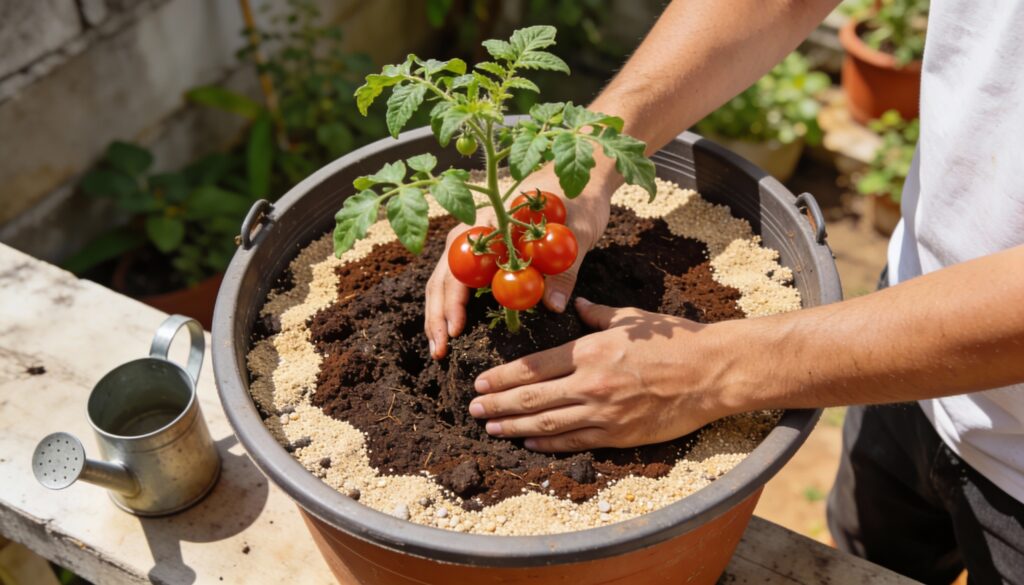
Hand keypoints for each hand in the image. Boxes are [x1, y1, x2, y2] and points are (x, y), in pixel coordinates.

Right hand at [424, 169, 612, 358]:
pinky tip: (452, 327)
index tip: (457, 329)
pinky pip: (462, 279)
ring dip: (440, 312)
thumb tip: (553, 307)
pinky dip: (453, 303)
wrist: (583, 175)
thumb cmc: (580, 198)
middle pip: (446, 274)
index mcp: (493, 220)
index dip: (455, 298)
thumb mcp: (578, 232)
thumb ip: (564, 269)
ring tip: (438, 347)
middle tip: (439, 350)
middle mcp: (477, 229)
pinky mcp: (489, 250)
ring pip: (447, 278)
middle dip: (438, 313)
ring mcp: (479, 239)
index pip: (462, 263)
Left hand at [466, 298, 735, 451]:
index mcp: (590, 349)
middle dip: (498, 404)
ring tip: (489, 427)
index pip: (534, 365)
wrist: (713, 372)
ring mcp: (604, 412)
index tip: (480, 382)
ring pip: (547, 423)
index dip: (503, 376)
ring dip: (513, 426)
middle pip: (532, 397)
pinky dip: (547, 444)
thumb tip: (575, 304)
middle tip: (473, 409)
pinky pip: (574, 442)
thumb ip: (598, 314)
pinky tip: (527, 443)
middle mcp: (590, 382)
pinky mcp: (619, 434)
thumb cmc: (677, 340)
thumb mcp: (632, 319)